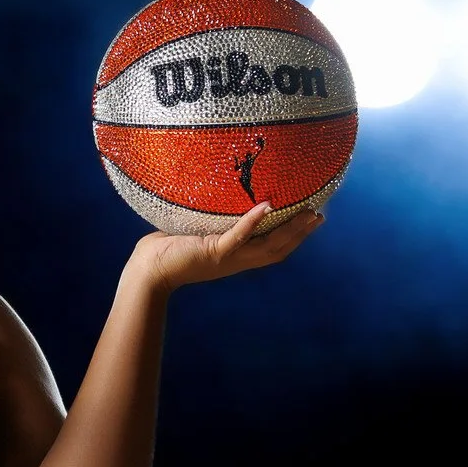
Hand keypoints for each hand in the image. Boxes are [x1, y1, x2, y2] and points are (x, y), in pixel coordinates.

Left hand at [134, 202, 323, 292]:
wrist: (147, 273)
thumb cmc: (164, 251)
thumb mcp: (194, 232)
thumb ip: (208, 219)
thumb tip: (212, 193)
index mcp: (234, 256)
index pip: (271, 248)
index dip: (294, 236)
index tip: (313, 219)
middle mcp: (235, 260)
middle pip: (278, 249)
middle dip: (301, 233)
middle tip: (320, 215)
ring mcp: (226, 257)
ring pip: (267, 245)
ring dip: (290, 229)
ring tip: (308, 213)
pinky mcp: (213, 252)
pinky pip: (238, 237)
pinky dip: (253, 222)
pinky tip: (268, 206)